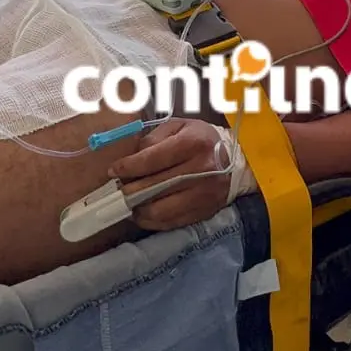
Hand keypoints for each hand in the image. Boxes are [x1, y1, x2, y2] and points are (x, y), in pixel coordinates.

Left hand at [109, 121, 254, 231]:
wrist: (236, 163)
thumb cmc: (201, 141)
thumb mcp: (179, 127)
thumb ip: (153, 139)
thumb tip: (131, 159)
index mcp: (193, 143)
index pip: (152, 159)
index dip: (128, 167)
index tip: (114, 171)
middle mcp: (200, 169)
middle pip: (152, 186)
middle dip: (129, 189)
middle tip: (118, 189)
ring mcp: (203, 194)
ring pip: (160, 210)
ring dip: (138, 209)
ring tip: (130, 203)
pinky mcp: (203, 212)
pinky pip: (170, 223)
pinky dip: (152, 221)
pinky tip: (144, 213)